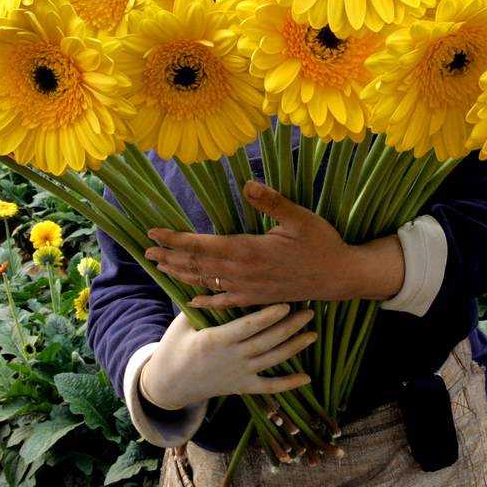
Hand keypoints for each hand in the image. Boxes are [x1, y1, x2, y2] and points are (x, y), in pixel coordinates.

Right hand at [139, 304, 316, 409]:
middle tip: (310, 311)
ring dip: (294, 348)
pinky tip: (307, 378)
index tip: (287, 303)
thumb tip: (217, 279)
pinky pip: (268, 387)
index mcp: (216, 340)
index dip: (269, 316)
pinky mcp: (242, 387)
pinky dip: (288, 384)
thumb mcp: (182, 323)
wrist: (169, 384)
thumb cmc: (175, 347)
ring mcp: (239, 375)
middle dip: (290, 326)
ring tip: (313, 334)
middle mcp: (231, 358)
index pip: (248, 326)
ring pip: (272, 361)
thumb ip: (201, 304)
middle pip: (267, 341)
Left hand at [145, 180, 404, 308]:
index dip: (176, 239)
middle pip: (198, 265)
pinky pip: (225, 302)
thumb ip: (272, 201)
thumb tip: (248, 184)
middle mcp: (243, 272)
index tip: (154, 232)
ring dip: (181, 274)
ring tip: (160, 267)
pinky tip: (191, 301)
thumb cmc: (322, 243)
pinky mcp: (258, 298)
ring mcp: (249, 288)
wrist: (341, 277)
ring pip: (207, 282)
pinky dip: (206, 301)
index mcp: (249, 250)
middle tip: (146, 250)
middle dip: (170, 256)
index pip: (203, 244)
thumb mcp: (300, 217)